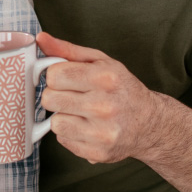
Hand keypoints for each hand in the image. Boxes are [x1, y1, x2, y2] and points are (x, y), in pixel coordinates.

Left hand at [36, 31, 155, 163]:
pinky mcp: (97, 152)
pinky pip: (63, 139)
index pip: (54, 75)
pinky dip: (70, 133)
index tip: (63, 79)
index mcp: (104, 78)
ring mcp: (101, 132)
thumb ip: (68, 51)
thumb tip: (40, 39)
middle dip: (56, 96)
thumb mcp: (101, 62)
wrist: (150, 123)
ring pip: (54, 122)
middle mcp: (104, 106)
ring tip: (80, 112)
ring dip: (63, 116)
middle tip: (71, 96)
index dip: (55, 76)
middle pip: (49, 99)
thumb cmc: (121, 88)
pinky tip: (86, 126)